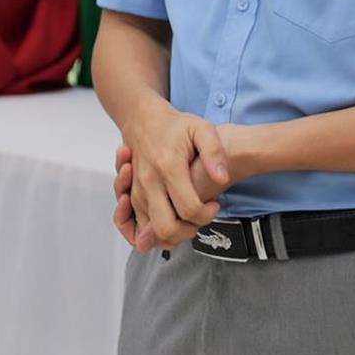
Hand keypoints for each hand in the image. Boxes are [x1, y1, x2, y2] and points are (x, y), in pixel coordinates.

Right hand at [112, 102, 232, 252]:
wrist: (143, 120)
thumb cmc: (174, 126)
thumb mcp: (201, 129)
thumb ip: (214, 152)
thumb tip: (222, 178)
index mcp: (168, 167)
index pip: (188, 209)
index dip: (206, 215)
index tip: (215, 205)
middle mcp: (149, 183)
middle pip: (166, 228)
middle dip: (187, 232)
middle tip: (199, 218)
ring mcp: (138, 192)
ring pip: (151, 232)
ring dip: (172, 234)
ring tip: (188, 218)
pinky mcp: (133, 197)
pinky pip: (140, 227)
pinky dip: (155, 233)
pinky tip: (172, 221)